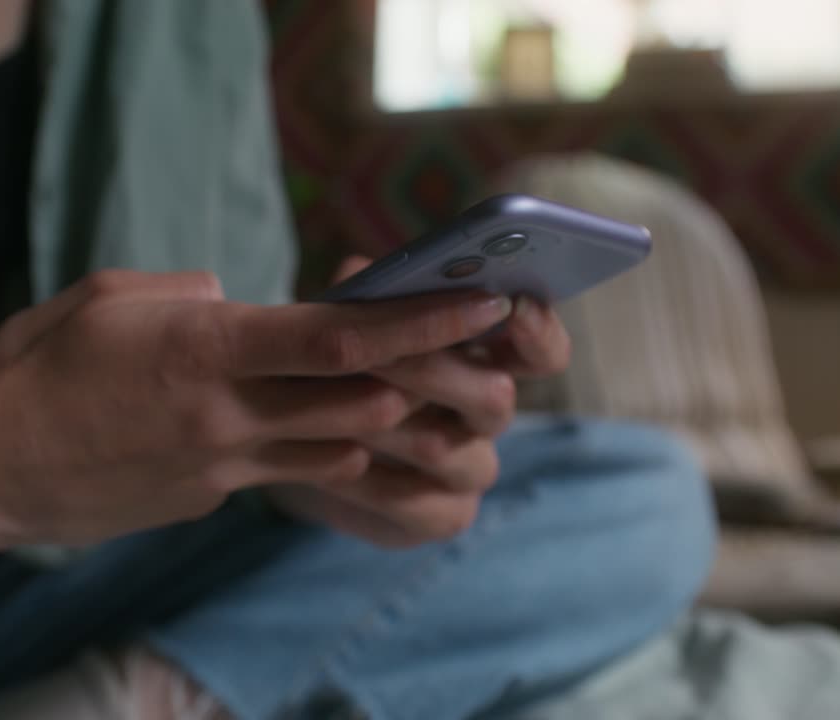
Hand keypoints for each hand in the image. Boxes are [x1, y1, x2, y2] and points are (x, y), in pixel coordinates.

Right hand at [0, 269, 513, 548]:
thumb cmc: (36, 365)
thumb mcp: (112, 297)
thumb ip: (192, 296)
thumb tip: (239, 302)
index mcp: (204, 349)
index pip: (336, 338)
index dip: (416, 322)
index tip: (475, 305)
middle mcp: (225, 416)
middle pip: (356, 401)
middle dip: (421, 377)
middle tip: (470, 354)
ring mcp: (219, 469)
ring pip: (332, 449)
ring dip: (375, 424)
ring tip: (410, 397)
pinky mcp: (207, 501)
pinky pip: (277, 473)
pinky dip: (307, 450)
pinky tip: (304, 430)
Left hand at [265, 256, 569, 547]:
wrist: (298, 445)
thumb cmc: (334, 368)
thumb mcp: (344, 322)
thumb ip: (364, 295)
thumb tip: (360, 273)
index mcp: (486, 358)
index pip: (542, 351)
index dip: (538, 331)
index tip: (513, 305)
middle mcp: (489, 417)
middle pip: (494, 399)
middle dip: (431, 372)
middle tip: (378, 355)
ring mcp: (470, 472)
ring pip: (445, 450)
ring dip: (385, 425)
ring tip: (331, 406)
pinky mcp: (439, 517)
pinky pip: (416, 505)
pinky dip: (368, 480)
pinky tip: (329, 461)